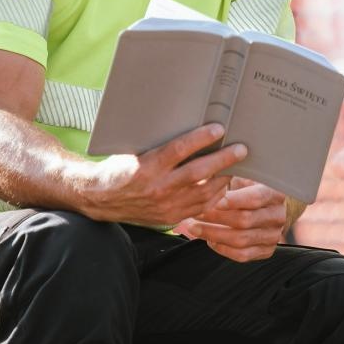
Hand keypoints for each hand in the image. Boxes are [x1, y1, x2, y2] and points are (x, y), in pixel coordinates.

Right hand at [81, 123, 241, 226]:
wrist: (102, 198)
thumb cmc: (120, 168)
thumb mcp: (134, 150)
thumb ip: (160, 145)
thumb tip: (189, 126)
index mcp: (146, 166)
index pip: (178, 150)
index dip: (201, 138)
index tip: (219, 128)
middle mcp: (158, 187)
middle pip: (198, 172)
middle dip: (223, 160)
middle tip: (242, 149)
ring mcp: (165, 205)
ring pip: (204, 192)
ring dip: (224, 178)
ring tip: (237, 165)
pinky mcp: (170, 218)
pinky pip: (200, 207)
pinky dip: (215, 196)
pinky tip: (223, 184)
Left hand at [178, 177, 288, 262]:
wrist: (267, 205)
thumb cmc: (248, 185)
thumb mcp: (244, 174)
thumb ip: (230, 171)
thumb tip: (206, 162)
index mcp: (275, 193)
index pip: (255, 198)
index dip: (232, 200)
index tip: (209, 199)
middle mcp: (278, 215)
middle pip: (244, 221)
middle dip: (215, 218)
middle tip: (193, 213)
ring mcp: (273, 235)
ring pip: (241, 240)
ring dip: (213, 234)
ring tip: (193, 227)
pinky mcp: (266, 250)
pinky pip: (242, 255)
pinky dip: (222, 248)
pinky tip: (208, 239)